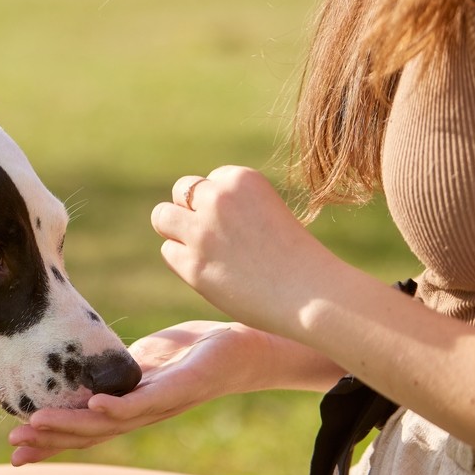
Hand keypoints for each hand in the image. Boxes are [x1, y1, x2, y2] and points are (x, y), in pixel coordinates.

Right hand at [9, 321, 267, 464]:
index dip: (49, 442)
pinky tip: (94, 405)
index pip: (82, 430)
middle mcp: (140, 414)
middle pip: (89, 434)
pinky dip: (117, 406)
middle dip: (50, 439)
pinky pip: (145, 401)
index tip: (14, 449)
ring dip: (72, 425)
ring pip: (110, 422)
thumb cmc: (191, 354)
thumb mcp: (140, 362)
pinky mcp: (183, 387)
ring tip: (38, 424)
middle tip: (15, 443)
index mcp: (127, 408)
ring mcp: (161, 404)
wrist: (246, 348)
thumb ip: (109, 373)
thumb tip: (79, 377)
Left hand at [152, 166, 339, 337]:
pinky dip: (183, 262)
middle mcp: (218, 198)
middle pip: (181, 191)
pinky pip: (168, 252)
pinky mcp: (192, 263)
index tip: (239, 226)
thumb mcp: (265, 211)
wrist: (311, 295)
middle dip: (190, 211)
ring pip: (162, 217)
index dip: (218, 204)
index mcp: (241, 179)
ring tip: (202, 250)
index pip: (209, 181)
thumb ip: (231, 206)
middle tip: (214, 238)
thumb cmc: (294, 258)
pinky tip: (211, 273)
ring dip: (175, 231)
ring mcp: (202, 231)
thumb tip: (186, 212)